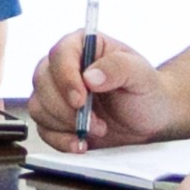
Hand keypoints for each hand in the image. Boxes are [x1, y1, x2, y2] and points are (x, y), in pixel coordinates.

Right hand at [27, 31, 172, 150]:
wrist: (151, 119)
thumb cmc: (147, 91)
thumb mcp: (142, 75)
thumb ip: (118, 68)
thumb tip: (90, 76)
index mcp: (82, 46)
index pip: (60, 54)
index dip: (65, 77)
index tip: (80, 100)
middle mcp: (63, 66)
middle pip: (42, 81)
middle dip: (66, 107)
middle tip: (95, 120)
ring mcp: (56, 92)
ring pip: (38, 106)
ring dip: (65, 124)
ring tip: (97, 129)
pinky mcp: (54, 117)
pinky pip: (43, 128)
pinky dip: (60, 139)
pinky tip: (81, 143)